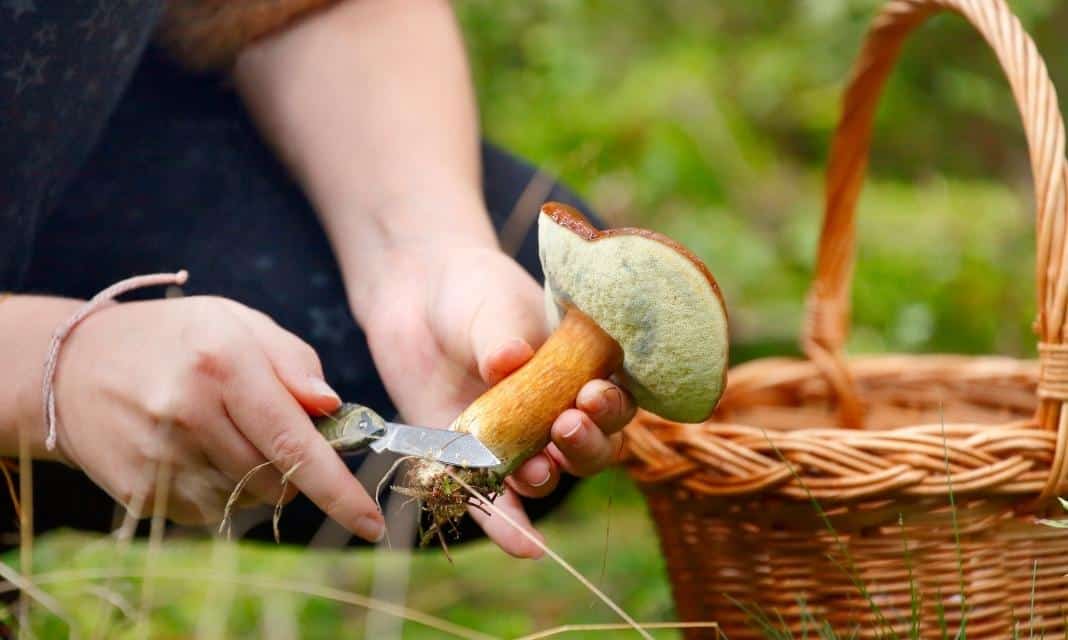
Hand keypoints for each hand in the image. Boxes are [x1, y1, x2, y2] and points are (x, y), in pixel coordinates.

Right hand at [50, 296, 386, 540]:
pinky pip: (212, 512)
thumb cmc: (174, 340)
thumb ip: (294, 362)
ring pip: (249, 500)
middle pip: (280, 479)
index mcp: (222, 363)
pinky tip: (192, 450)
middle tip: (267, 427)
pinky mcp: (141, 493)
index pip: (295, 442)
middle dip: (294, 466)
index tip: (371, 524)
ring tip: (220, 431)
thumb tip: (333, 407)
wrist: (72, 369)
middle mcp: (189, 413)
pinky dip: (220, 488)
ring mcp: (160, 458)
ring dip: (257, 477)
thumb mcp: (238, 323)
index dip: (338, 490)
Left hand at [357, 242, 635, 557]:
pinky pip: (494, 501)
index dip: (610, 406)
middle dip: (584, 445)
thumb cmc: (471, 291)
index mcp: (581, 369)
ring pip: (548, 473)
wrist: (417, 294)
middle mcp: (557, 411)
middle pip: (590, 447)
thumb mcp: (490, 304)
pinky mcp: (473, 459)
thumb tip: (508, 361)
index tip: (589, 394)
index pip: (614, 399)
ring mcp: (516, 439)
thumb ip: (502, 335)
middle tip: (564, 427)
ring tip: (536, 469)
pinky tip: (526, 549)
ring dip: (548, 477)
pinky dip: (509, 526)